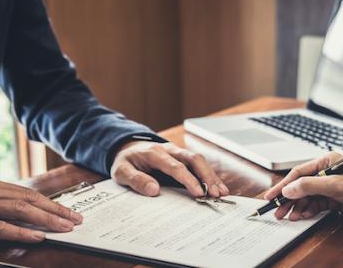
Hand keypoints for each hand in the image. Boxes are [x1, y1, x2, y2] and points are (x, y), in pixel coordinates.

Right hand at [0, 178, 82, 242]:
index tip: (69, 212)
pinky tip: (39, 236)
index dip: (50, 203)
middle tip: (75, 219)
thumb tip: (32, 215)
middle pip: (29, 198)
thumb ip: (3, 204)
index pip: (27, 194)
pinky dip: (21, 231)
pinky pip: (0, 227)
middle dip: (55, 209)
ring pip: (20, 208)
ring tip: (65, 226)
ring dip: (46, 218)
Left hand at [111, 141, 228, 197]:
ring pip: (200, 161)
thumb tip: (154, 190)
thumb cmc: (126, 162)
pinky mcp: (183, 158)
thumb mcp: (121, 171)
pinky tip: (219, 187)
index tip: (198, 192)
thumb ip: (136, 180)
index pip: (175, 166)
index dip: (188, 179)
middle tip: (215, 194)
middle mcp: (170, 150)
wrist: (128, 148)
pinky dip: (210, 176)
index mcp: (154, 153)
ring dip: (212, 176)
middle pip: (194, 159)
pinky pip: (200, 165)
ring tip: (222, 193)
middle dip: (206, 177)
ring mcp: (178, 152)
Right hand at [264, 152, 342, 220]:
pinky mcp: (334, 199)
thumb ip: (309, 186)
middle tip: (276, 210)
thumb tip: (288, 189)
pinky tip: (302, 216)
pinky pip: (315, 205)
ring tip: (288, 216)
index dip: (283, 184)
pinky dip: (308, 210)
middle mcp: (327, 173)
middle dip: (288, 199)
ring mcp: (330, 187)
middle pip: (300, 186)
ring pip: (306, 197)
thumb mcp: (335, 185)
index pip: (299, 173)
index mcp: (326, 162)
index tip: (272, 195)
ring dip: (297, 207)